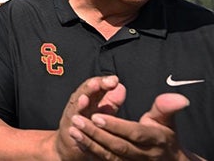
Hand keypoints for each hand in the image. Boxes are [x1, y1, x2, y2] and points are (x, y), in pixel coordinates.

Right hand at [55, 75, 126, 159]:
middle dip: (90, 88)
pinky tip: (76, 120)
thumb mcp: (100, 112)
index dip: (103, 82)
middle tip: (98, 83)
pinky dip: (74, 124)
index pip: (94, 86)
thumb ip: (111, 102)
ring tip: (84, 98)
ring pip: (75, 109)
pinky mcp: (69, 133)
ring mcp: (72, 119)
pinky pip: (72, 128)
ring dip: (79, 104)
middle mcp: (77, 106)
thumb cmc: (88, 127)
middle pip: (83, 93)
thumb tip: (121, 87)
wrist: (69, 146)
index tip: (114, 80)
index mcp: (87, 99)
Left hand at [69, 92, 192, 158]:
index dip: (115, 126)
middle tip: (77, 120)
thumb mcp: (166, 121)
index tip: (96, 116)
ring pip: (109, 156)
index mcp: (156, 140)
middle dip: (96, 134)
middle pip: (119, 146)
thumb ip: (166, 108)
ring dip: (89, 144)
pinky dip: (90, 152)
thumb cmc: (163, 137)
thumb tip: (180, 98)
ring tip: (72, 130)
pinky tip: (77, 141)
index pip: (135, 133)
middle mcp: (145, 155)